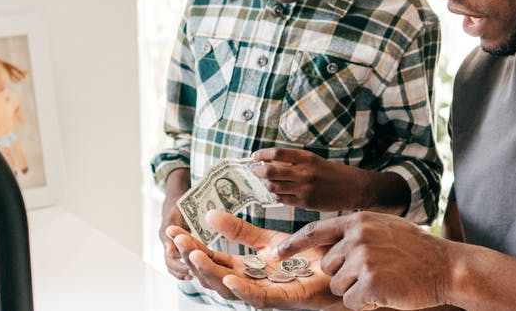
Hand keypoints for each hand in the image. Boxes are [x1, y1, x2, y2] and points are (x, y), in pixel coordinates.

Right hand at [160, 168, 192, 279]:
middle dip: (179, 268)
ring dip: (178, 271)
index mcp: (166, 230)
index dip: (177, 260)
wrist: (174, 202)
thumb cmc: (180, 203)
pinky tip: (190, 275)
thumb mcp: (182, 207)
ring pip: (169, 263)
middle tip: (191, 274)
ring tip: (191, 277)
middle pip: (168, 259)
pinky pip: (173, 261)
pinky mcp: (172, 246)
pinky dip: (179, 269)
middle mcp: (165, 239)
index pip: (169, 249)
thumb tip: (183, 233)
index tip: (187, 267)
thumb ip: (182, 219)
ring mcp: (167, 243)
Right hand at [166, 211, 343, 310]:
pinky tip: (229, 277)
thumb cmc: (309, 256)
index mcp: (245, 269)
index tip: (173, 230)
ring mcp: (266, 294)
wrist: (343, 265)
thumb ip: (240, 230)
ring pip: (229, 288)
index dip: (191, 246)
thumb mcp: (268, 238)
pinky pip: (258, 298)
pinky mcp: (285, 300)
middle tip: (176, 238)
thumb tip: (209, 214)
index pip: (210, 259)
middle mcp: (251, 284)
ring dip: (209, 272)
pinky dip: (241, 290)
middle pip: (212, 275)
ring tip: (194, 255)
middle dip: (191, 258)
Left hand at [252, 147, 387, 211]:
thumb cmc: (333, 173)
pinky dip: (277, 195)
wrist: (354, 188)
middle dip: (259, 170)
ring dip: (267, 184)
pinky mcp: (306, 203)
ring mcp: (304, 189)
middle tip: (256, 170)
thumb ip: (295, 162)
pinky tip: (279, 192)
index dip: (262, 154)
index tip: (254, 156)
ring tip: (269, 182)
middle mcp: (305, 172)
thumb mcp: (315, 161)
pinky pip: (282, 199)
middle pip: (271, 171)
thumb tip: (270, 163)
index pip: (277, 153)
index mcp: (307, 158)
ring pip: (274, 187)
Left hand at [278, 212, 454, 310]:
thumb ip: (355, 232)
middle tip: (375, 272)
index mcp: (358, 221)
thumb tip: (325, 243)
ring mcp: (364, 260)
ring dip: (356, 290)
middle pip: (327, 266)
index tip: (276, 252)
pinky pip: (352, 301)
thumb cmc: (417, 250)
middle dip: (345, 275)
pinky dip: (366, 303)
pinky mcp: (371, 283)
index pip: (315, 231)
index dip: (294, 243)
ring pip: (338, 285)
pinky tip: (386, 292)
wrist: (447, 266)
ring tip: (383, 280)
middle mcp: (357, 237)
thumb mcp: (384, 228)